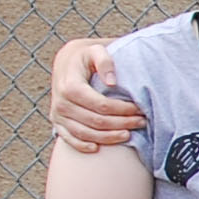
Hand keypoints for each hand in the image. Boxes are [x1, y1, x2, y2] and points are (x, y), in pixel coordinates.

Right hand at [48, 38, 141, 152]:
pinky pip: (69, 139)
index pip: (101, 105)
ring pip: (85, 133)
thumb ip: (104, 61)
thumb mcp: (95, 50)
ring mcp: (58, 114)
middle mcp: (61, 102)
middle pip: (96, 121)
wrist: (66, 62)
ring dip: (108, 137)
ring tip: (128, 135)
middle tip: (141, 122)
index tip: (139, 109)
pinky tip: (98, 148)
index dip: (122, 110)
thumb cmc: (86, 56)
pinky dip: (83, 146)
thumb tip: (112, 83)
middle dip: (122, 124)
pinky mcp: (57, 122)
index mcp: (71, 86)